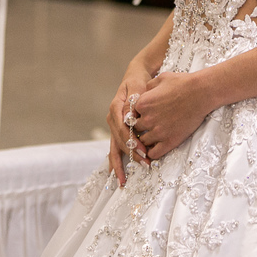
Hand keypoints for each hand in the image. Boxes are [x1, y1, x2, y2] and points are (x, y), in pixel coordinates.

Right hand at [107, 60, 156, 186]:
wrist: (135, 78)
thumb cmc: (138, 82)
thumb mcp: (137, 86)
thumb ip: (133, 100)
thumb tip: (129, 116)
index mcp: (115, 108)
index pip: (122, 129)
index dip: (132, 141)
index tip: (144, 151)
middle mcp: (112, 118)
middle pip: (119, 141)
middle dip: (131, 155)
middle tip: (145, 165)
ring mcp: (113, 125)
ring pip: (115, 147)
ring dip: (121, 163)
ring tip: (125, 179)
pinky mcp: (117, 130)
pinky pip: (115, 148)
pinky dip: (116, 161)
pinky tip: (116, 174)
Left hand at [132, 71, 212, 161]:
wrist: (201, 93)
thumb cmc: (182, 83)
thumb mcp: (160, 79)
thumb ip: (147, 87)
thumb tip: (144, 93)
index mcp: (142, 103)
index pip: (130, 114)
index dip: (136, 115)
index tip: (143, 115)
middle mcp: (147, 119)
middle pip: (135, 129)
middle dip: (140, 128)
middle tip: (149, 125)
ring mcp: (158, 132)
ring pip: (142, 142)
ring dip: (146, 140)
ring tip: (153, 136)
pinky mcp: (170, 141)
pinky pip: (154, 153)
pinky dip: (152, 153)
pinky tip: (155, 148)